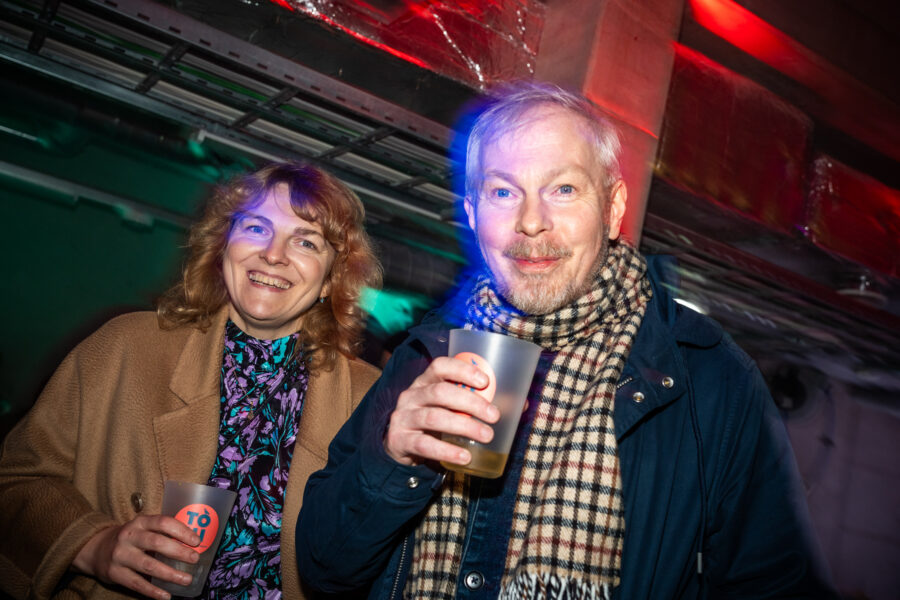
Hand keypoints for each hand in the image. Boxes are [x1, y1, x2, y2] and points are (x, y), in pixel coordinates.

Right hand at [72, 515, 200, 599]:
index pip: (163, 522)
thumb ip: (162, 533)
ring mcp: (120, 555)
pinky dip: (153, 591)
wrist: (97, 549)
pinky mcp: (115, 573)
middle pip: (157, 543)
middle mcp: (129, 536)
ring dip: (170, 574)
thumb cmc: (131, 538)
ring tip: (186, 579)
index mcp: (140, 522)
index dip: (182, 531)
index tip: (196, 541)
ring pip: (148, 565)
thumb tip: (193, 544)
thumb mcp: (143, 528)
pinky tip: (166, 595)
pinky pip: (137, 584)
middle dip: (179, 552)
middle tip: (195, 559)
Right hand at [384, 356, 499, 466]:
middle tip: (494, 415)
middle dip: (470, 402)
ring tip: (487, 436)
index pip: (440, 366)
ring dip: (464, 426)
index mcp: (425, 381)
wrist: (399, 446)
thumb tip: (520, 405)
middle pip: (440, 392)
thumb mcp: (449, 407)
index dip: (462, 370)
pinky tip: (465, 457)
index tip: (485, 381)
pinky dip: (447, 451)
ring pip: (434, 418)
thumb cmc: (434, 422)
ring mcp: (403, 417)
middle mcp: (411, 395)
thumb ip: (478, 403)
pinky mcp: (399, 440)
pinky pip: (424, 445)